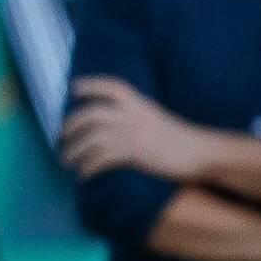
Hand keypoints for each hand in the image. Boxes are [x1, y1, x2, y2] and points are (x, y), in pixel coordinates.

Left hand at [59, 77, 210, 181]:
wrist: (199, 152)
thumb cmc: (180, 138)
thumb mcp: (155, 117)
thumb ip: (136, 115)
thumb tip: (114, 121)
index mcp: (139, 103)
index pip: (111, 87)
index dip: (91, 85)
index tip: (73, 89)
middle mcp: (133, 114)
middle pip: (92, 114)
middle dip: (70, 126)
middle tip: (60, 138)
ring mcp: (133, 133)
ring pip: (92, 139)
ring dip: (73, 151)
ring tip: (65, 161)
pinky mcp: (135, 153)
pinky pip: (102, 159)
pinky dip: (88, 167)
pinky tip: (83, 175)